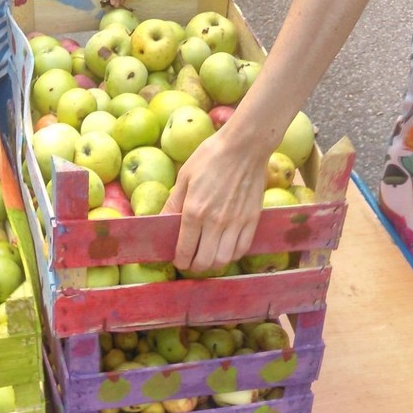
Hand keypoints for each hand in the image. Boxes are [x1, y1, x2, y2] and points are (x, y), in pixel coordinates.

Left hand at [162, 131, 267, 271]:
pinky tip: (226, 249)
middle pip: (204, 261)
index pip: (185, 249)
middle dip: (195, 266)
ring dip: (213, 264)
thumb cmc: (211, 157)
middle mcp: (214, 222)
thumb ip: (173, 203)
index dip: (180, 260)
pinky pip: (242, 248)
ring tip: (208, 258)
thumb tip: (160, 221)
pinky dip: (232, 255)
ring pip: (224, 259)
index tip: (179, 261)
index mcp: (194, 211)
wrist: (245, 146)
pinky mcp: (252, 220)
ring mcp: (235, 222)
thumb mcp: (184, 177)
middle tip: (192, 262)